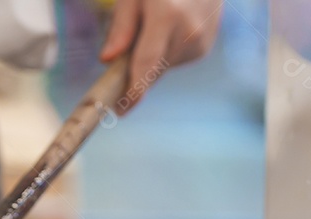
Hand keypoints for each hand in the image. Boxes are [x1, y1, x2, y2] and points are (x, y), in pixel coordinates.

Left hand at [100, 0, 222, 112]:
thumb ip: (122, 26)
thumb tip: (107, 60)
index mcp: (167, 16)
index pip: (146, 63)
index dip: (133, 91)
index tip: (120, 110)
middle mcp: (188, 32)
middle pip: (151, 70)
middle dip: (133, 73)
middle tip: (121, 60)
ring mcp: (200, 42)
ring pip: (161, 68)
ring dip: (149, 60)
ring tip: (153, 28)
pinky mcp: (203, 48)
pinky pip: (173, 62)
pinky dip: (163, 54)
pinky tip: (167, 31)